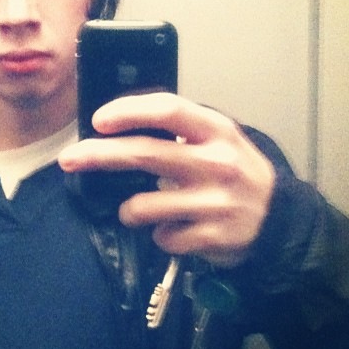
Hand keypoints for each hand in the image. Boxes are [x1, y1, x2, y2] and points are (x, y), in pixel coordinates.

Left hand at [59, 93, 275, 267]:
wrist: (279, 221)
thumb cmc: (238, 172)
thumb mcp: (219, 139)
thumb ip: (180, 128)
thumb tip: (121, 123)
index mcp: (217, 131)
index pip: (168, 110)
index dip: (129, 112)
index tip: (98, 120)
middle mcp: (217, 163)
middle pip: (144, 155)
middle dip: (98, 155)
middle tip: (69, 158)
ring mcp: (215, 202)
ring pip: (144, 206)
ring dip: (129, 209)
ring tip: (138, 209)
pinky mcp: (212, 237)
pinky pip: (162, 238)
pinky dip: (159, 235)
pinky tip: (174, 229)